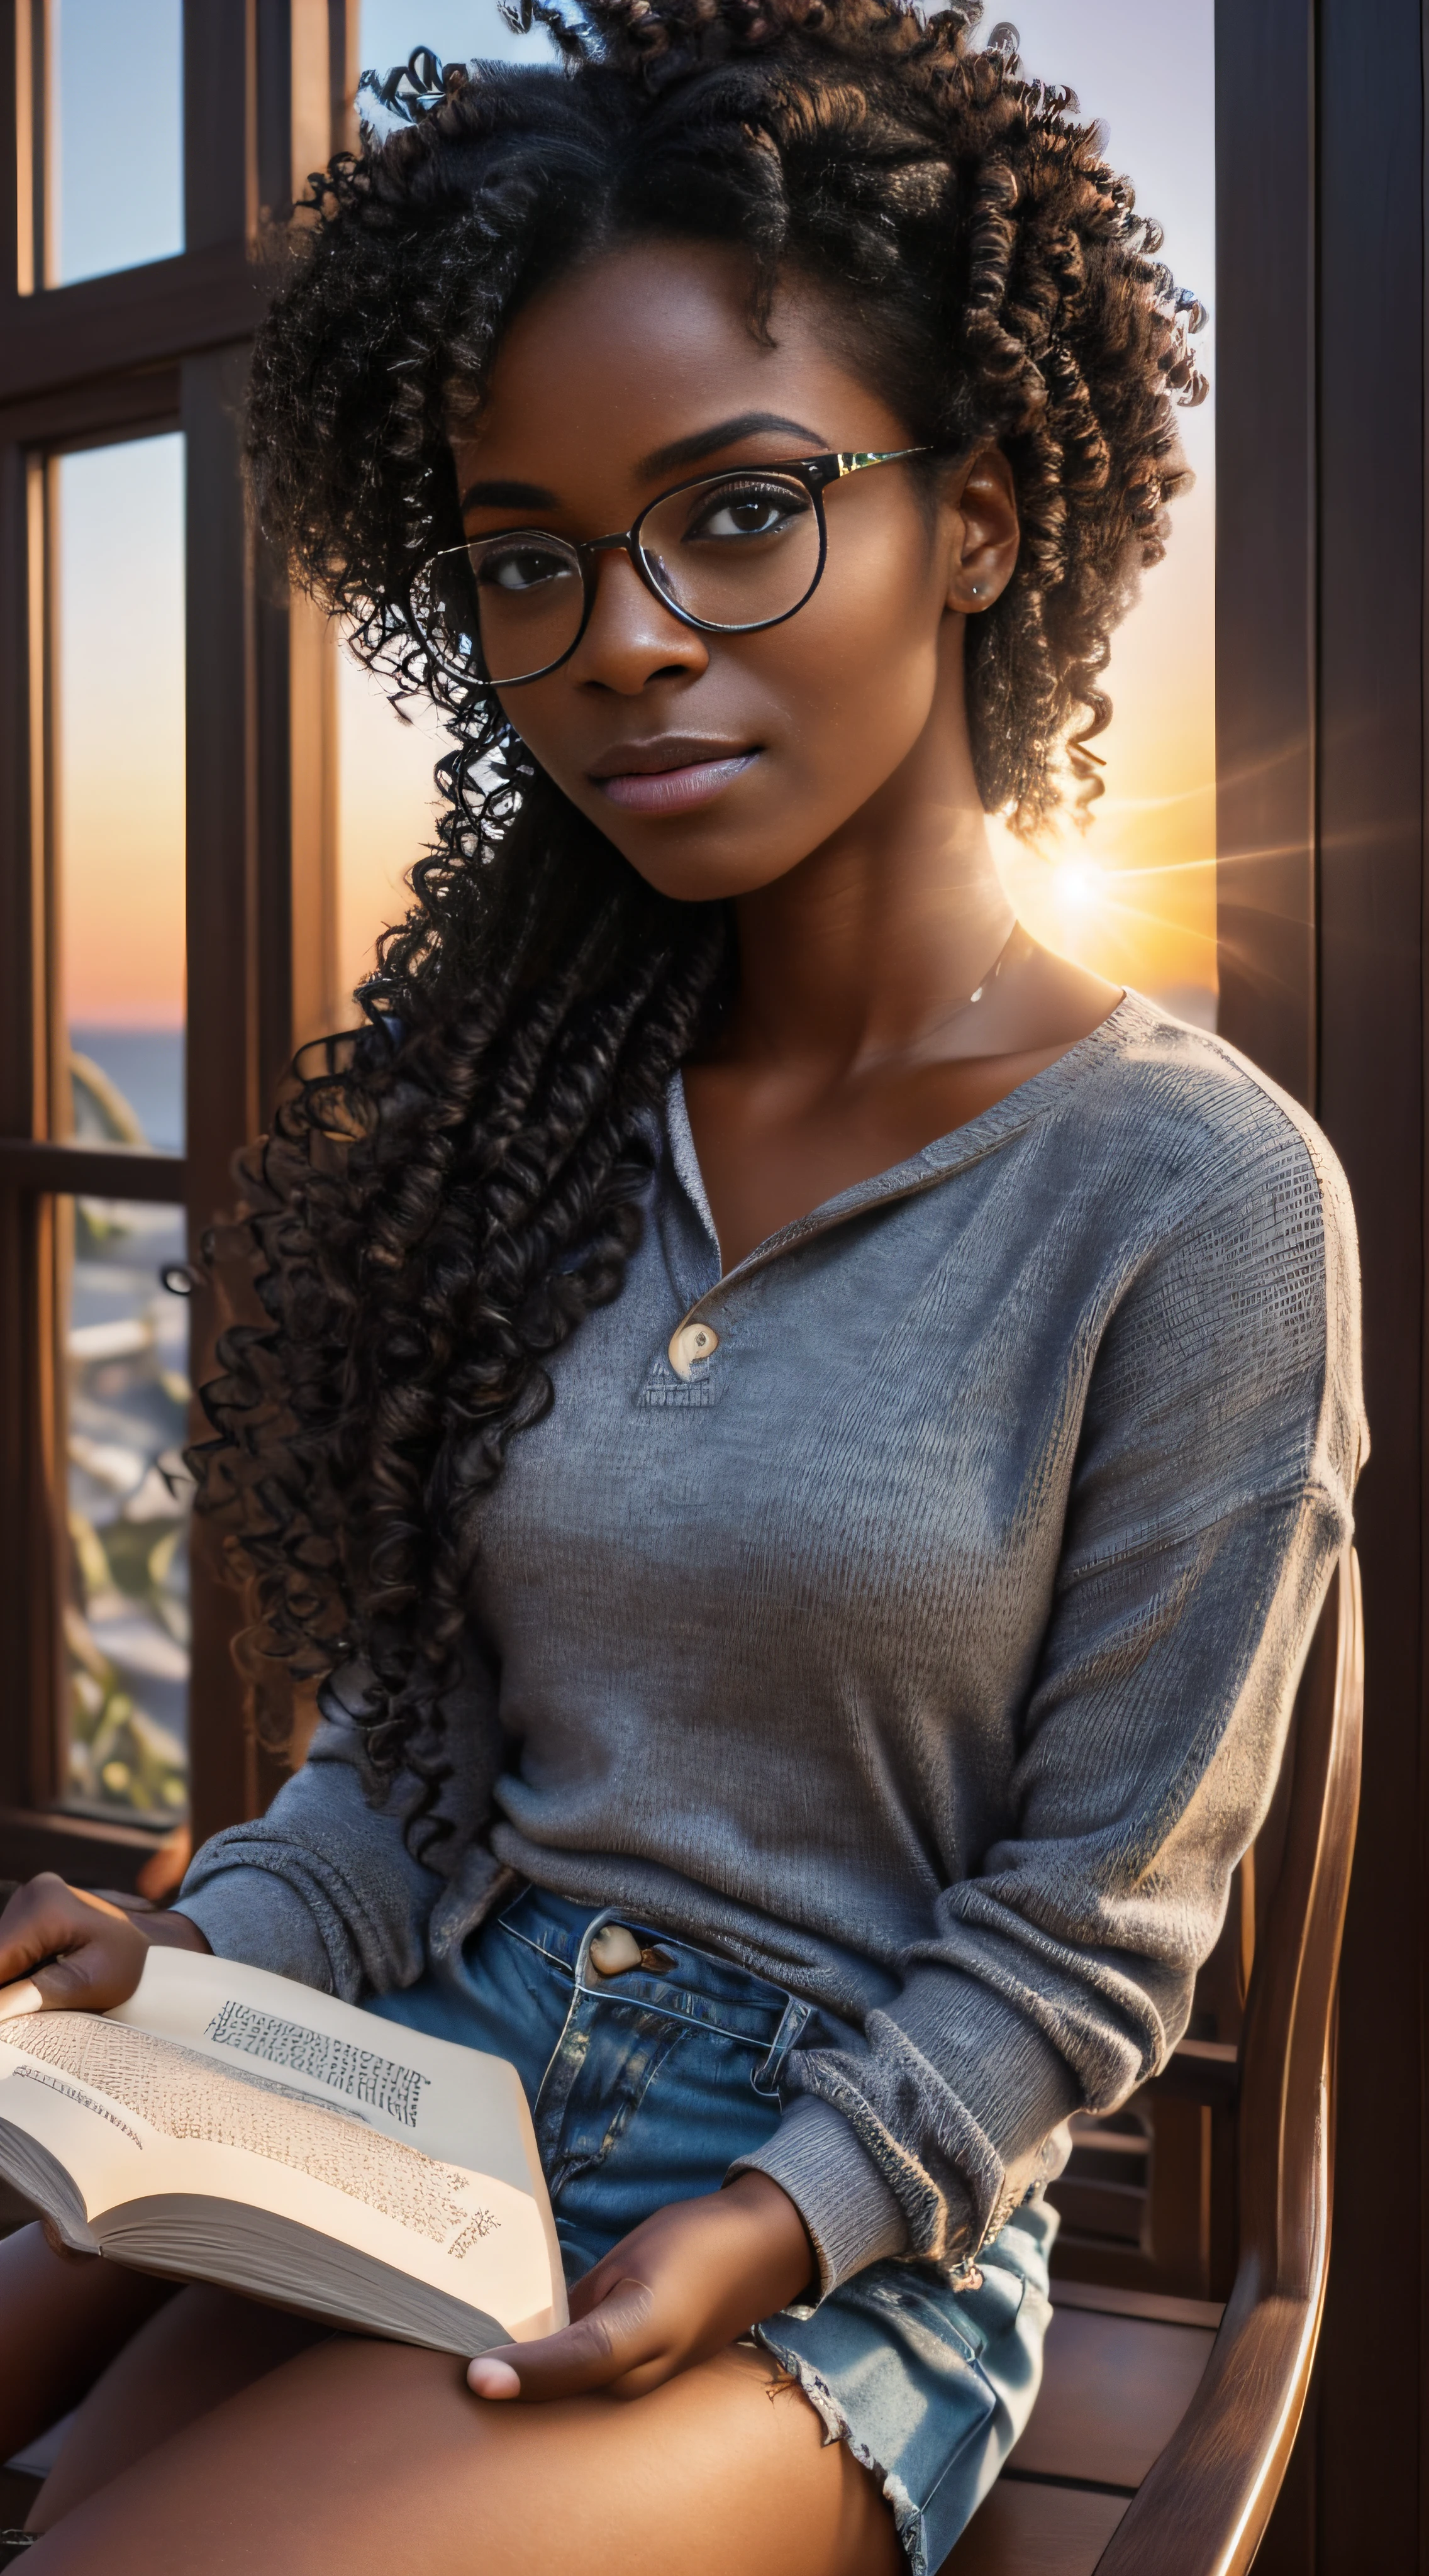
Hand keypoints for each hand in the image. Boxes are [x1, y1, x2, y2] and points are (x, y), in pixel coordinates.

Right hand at [0, 1874, 209, 2021]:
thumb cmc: (132, 1964)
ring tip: (31, 1996)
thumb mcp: (92, 1985)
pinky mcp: (27, 1909)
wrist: (152, 1942)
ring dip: (8, 1978)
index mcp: (45, 1908)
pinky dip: (13, 1970)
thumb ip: (37, 1995)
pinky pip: (7, 1947)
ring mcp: (27, 1898)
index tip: (8, 2013)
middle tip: (22, 2008)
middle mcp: (30, 1893)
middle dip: (4, 1987)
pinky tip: (33, 1981)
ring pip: (0, 1952)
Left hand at [466, 2170, 814, 2403]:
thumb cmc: (695, 2243)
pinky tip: (511, 2347)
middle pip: (556, 2393)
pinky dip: (546, 2371)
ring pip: (565, 2393)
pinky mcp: (638, 2375)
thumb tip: (525, 2336)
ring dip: (521, 2379)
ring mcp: (638, 2383)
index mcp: (637, 2339)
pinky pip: (582, 2381)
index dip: (520, 2372)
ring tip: (462, 2346)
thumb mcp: (631, 2262)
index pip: (567, 2364)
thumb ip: (579, 2306)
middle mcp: (636, 2376)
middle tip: (442, 2350)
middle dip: (504, 2380)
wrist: (761, 2248)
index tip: (473, 2376)